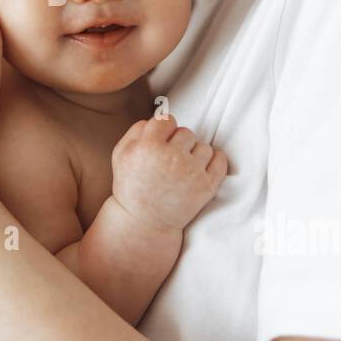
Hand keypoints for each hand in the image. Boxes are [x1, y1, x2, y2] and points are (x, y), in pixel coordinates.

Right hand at [110, 114, 228, 232]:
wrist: (144, 223)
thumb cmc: (131, 186)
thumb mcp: (120, 154)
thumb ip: (136, 130)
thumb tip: (159, 117)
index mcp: (148, 147)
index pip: (167, 120)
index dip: (164, 130)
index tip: (161, 143)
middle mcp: (172, 157)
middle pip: (186, 132)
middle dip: (178, 143)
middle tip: (169, 160)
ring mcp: (191, 172)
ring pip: (203, 146)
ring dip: (194, 154)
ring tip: (182, 169)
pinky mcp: (206, 186)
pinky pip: (220, 160)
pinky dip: (214, 161)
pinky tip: (201, 168)